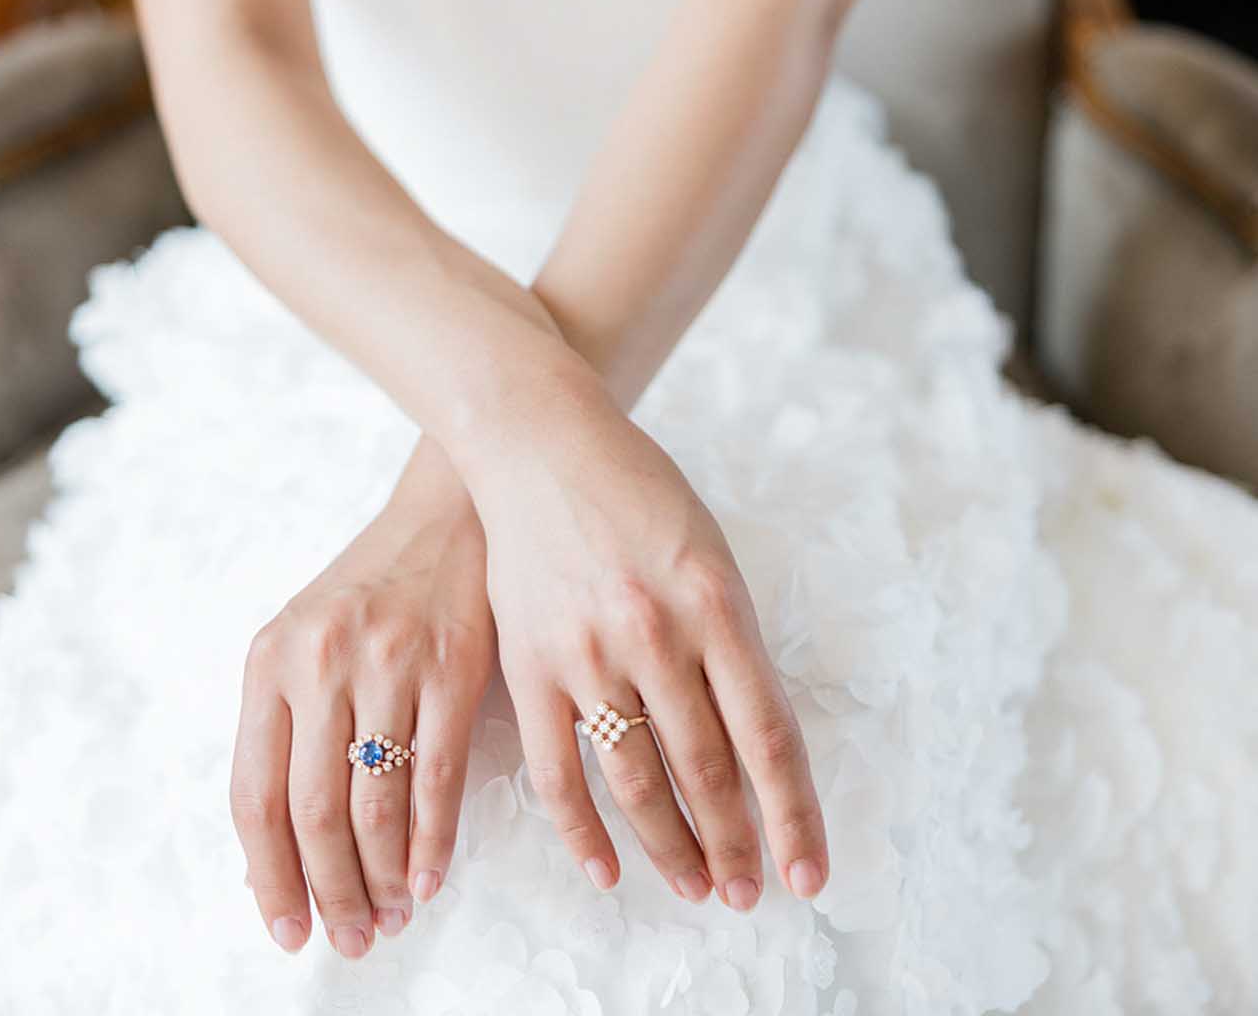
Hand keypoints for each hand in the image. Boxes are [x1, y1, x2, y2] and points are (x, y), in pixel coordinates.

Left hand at [230, 450, 494, 960]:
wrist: (449, 507)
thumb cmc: (378, 583)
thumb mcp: (308, 639)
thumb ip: (287, 730)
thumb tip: (271, 855)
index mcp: (271, 659)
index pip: (254, 795)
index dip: (268, 876)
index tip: (286, 928)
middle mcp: (320, 660)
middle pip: (311, 812)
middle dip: (330, 893)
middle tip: (350, 939)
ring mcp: (386, 661)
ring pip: (373, 804)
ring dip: (381, 880)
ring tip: (391, 916)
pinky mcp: (451, 665)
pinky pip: (435, 777)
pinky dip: (431, 843)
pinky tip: (428, 876)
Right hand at [467, 381, 829, 911]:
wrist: (542, 445)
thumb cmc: (638, 494)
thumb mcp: (709, 554)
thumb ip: (732, 644)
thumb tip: (756, 745)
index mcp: (714, 601)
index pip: (766, 735)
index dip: (791, 814)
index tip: (808, 871)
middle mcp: (655, 633)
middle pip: (707, 769)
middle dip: (736, 845)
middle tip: (750, 893)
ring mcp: (588, 653)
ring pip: (637, 782)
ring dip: (672, 849)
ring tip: (697, 888)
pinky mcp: (530, 666)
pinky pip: (557, 772)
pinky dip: (583, 832)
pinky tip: (609, 871)